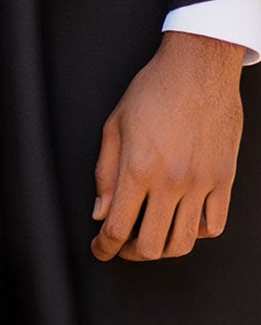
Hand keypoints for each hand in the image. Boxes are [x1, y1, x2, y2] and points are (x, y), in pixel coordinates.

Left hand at [92, 29, 243, 261]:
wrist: (198, 70)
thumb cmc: (152, 91)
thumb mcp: (114, 125)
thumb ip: (105, 173)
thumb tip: (100, 212)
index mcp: (138, 168)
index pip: (118, 226)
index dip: (104, 247)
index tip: (99, 250)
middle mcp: (172, 182)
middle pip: (151, 245)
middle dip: (130, 254)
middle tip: (120, 247)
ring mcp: (202, 184)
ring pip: (185, 242)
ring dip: (163, 250)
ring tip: (149, 241)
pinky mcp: (224, 181)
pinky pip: (214, 225)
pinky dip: (196, 233)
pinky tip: (182, 223)